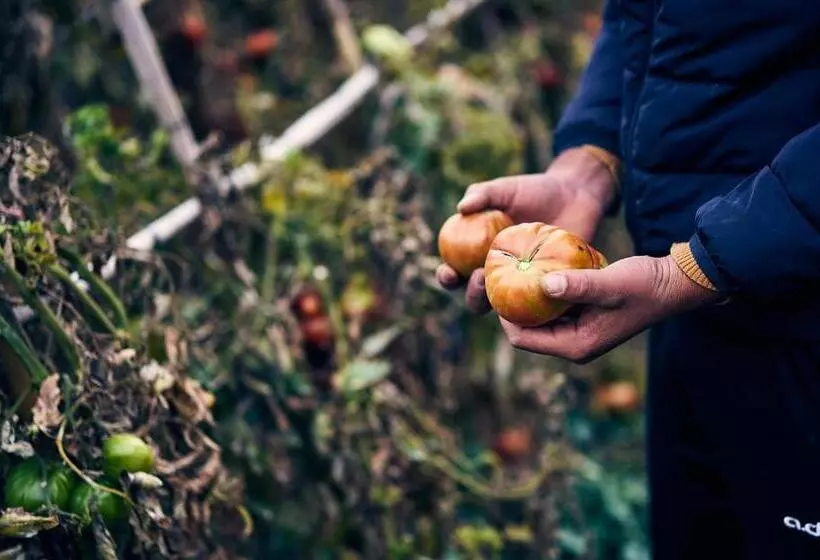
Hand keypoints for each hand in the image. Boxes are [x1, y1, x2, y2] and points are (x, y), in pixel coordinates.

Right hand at [436, 147, 617, 313]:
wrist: (573, 195)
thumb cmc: (534, 191)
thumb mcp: (507, 189)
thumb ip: (483, 194)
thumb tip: (461, 208)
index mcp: (478, 255)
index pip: (454, 272)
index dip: (446, 277)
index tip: (449, 271)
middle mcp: (497, 273)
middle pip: (475, 297)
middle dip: (472, 294)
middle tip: (480, 276)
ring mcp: (523, 284)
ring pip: (506, 307)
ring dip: (501, 303)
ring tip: (508, 284)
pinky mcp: (549, 288)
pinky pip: (540, 302)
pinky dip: (536, 303)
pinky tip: (539, 292)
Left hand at [499, 255, 721, 363]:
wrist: (673, 283)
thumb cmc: (644, 285)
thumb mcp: (609, 283)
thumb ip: (577, 285)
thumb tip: (542, 284)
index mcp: (576, 346)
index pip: (523, 338)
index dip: (504, 315)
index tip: (495, 286)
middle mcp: (574, 344)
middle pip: (527, 329)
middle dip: (512, 306)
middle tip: (497, 275)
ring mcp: (578, 331)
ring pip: (539, 317)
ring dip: (526, 297)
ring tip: (511, 270)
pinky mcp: (584, 317)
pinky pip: (553, 307)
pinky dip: (543, 291)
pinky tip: (535, 268)